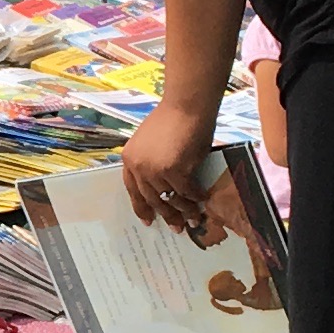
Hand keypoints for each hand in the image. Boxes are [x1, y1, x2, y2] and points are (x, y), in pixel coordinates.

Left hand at [120, 99, 217, 237]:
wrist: (187, 104)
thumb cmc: (174, 118)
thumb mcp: (153, 142)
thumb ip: (153, 161)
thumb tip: (167, 184)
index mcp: (129, 158)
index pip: (132, 190)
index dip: (142, 207)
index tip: (148, 220)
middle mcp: (138, 166)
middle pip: (151, 199)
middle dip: (166, 215)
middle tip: (177, 227)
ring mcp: (154, 169)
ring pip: (170, 198)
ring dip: (184, 211)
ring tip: (194, 221)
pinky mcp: (174, 170)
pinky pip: (186, 191)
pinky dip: (196, 197)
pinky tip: (204, 199)